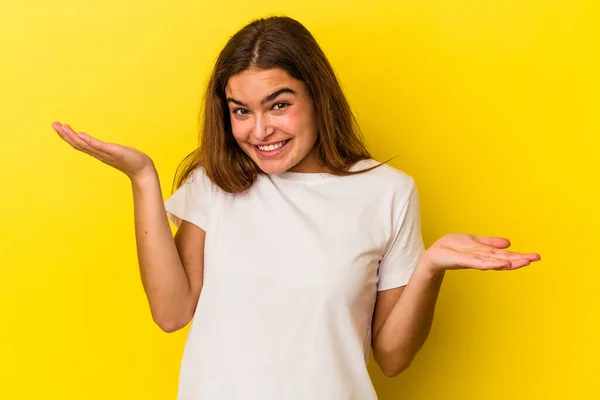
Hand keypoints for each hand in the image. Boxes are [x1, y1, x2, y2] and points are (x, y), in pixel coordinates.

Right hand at [52, 121, 154, 180]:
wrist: (142, 170)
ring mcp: (105, 154)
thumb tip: (98, 144)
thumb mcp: (115, 152)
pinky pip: (99, 146)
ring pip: (85, 145)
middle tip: (54, 124)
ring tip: (62, 127)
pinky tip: (81, 134)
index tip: (58, 126)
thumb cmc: (130, 160)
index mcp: (98, 153)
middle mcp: (99, 154)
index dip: (67, 136)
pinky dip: (89, 141)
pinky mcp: (113, 152)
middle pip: (78, 144)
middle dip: (65, 135)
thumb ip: (106, 149)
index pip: (79, 144)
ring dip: (72, 136)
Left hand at [421, 233, 540, 273]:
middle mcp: (481, 258)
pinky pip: (478, 262)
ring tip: (523, 262)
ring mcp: (472, 260)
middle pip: (502, 258)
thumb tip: (508, 243)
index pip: (505, 254)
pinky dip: (490, 263)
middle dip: (519, 259)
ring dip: (508, 262)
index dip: (519, 255)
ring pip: (493, 261)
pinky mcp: (462, 261)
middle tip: (535, 259)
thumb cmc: (451, 248)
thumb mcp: (473, 242)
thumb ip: (489, 243)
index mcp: (485, 253)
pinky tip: (501, 264)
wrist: (433, 256)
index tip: (535, 257)